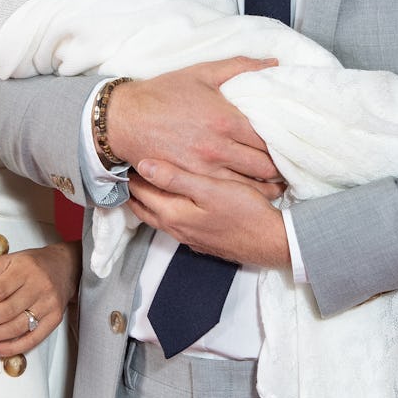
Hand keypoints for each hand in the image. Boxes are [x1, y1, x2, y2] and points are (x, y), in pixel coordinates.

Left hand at [0, 242, 80, 358]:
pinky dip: (12, 348)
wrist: (64, 266)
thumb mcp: (7, 262)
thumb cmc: (30, 264)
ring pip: (17, 326)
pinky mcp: (55, 319)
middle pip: (6, 310)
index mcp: (24, 269)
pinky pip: (33, 339)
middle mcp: (39, 286)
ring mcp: (48, 304)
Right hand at [106, 59, 281, 182]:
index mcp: (226, 119)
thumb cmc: (163, 94)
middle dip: (279, 168)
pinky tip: (251, 193)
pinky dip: (243, 195)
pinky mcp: (191, 181)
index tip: (291, 145)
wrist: (124, 119)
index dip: (284, 144)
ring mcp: (205, 168)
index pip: (269, 139)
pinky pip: (226, 193)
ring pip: (249, 186)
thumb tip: (274, 63)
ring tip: (276, 183)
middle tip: (287, 166)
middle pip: (264, 166)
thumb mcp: (202, 73)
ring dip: (266, 186)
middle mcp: (219, 148)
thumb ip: (241, 67)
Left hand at [128, 159, 290, 267]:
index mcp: (172, 214)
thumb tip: (143, 165)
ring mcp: (188, 237)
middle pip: (144, 206)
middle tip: (127, 166)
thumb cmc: (244, 211)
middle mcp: (175, 228)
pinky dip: (164, 208)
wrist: (272, 242)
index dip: (131, 173)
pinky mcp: (201, 240)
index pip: (140, 191)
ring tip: (146, 179)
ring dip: (148, 199)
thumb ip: (176, 178)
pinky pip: (173, 222)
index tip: (125, 155)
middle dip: (134, 188)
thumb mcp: (210, 189)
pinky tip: (173, 199)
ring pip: (157, 216)